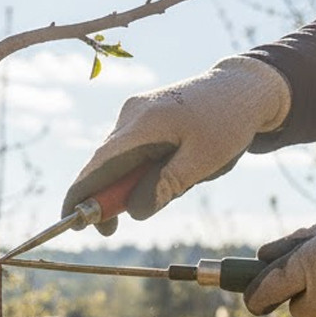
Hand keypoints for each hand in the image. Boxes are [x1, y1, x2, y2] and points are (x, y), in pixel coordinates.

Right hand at [62, 56, 289, 234]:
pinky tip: (181, 166)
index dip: (80, 195)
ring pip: (122, 162)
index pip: (99, 166)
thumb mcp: (204, 160)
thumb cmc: (228, 122)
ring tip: (187, 177)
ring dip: (139, 182)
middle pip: (105, 166)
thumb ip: (166, 186)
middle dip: (112, 197)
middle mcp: (131, 115)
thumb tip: (134, 211)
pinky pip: (134, 152)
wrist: (244, 88)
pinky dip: (146, 169)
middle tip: (116, 228)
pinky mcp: (144, 116)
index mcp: (143, 124)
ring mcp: (135, 113)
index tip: (71, 222)